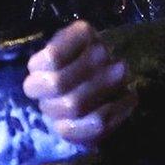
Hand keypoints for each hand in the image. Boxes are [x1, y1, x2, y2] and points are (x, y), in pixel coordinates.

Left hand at [23, 22, 134, 150]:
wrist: (96, 83)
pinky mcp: (128, 100)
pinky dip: (76, 131)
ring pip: (75, 106)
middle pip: (58, 85)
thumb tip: (38, 85)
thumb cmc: (63, 71)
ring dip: (58, 116)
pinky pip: (98, 125)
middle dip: (45, 99)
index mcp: (82, 32)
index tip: (35, 77)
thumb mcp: (46, 60)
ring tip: (57, 114)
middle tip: (46, 102)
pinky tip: (68, 127)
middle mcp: (103, 51)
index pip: (51, 59)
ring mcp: (119, 75)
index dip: (36, 75)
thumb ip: (40, 67)